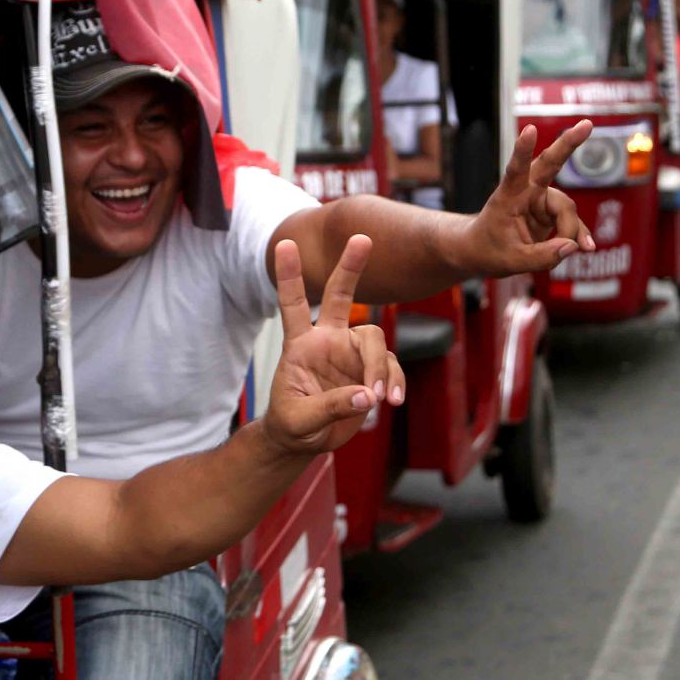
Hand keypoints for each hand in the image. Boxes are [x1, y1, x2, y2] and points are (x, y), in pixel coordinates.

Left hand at [264, 235, 402, 454]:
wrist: (306, 441)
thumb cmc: (292, 424)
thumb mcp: (299, 420)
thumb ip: (330, 406)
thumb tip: (367, 395)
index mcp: (299, 344)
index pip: (292, 304)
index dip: (289, 275)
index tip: (285, 243)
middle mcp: (327, 340)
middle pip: (340, 295)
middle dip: (350, 267)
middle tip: (362, 239)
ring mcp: (350, 353)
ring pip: (375, 340)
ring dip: (380, 368)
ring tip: (379, 398)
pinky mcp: (370, 371)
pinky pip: (390, 367)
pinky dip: (394, 382)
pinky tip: (392, 401)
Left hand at [461, 121, 595, 275]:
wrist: (481, 252)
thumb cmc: (487, 250)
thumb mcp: (509, 262)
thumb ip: (541, 257)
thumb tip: (573, 246)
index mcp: (507, 196)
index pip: (515, 170)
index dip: (523, 151)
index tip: (530, 129)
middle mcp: (527, 192)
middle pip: (550, 164)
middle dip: (569, 144)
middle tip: (587, 124)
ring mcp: (542, 201)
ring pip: (567, 210)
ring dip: (568, 232)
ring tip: (562, 253)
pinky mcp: (552, 214)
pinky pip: (572, 224)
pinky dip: (578, 236)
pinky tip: (587, 248)